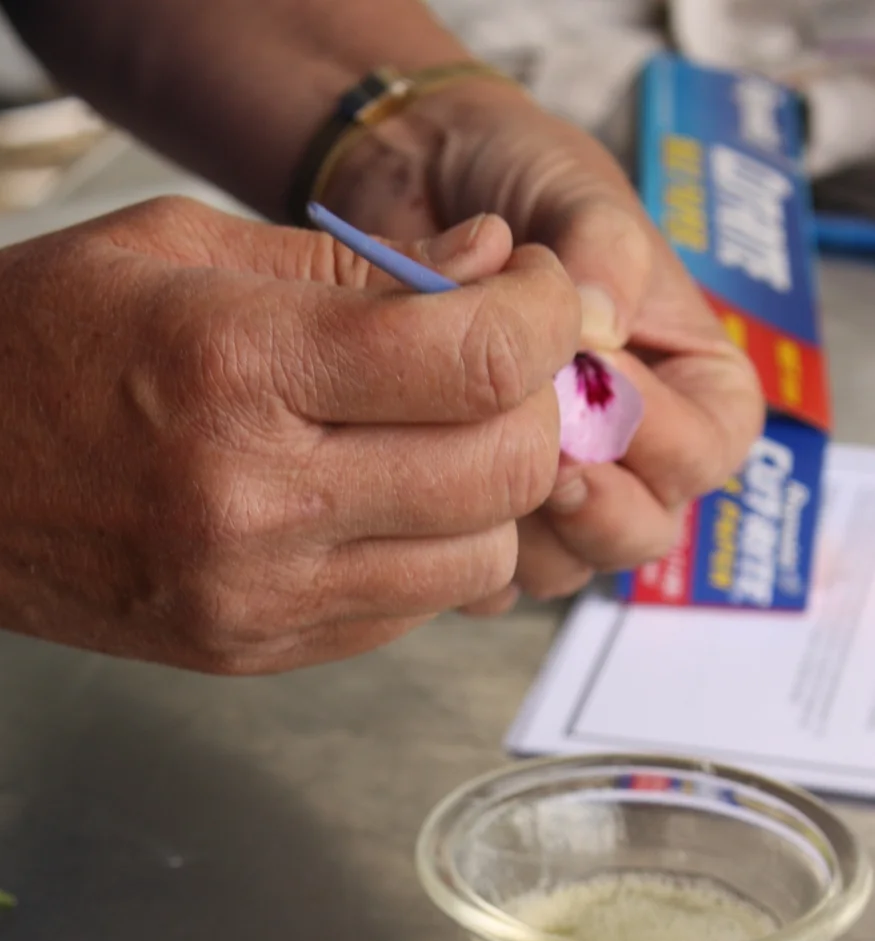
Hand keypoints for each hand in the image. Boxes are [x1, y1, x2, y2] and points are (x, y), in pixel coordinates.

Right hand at [0, 196, 579, 670]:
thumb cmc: (28, 343)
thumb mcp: (178, 250)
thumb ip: (352, 266)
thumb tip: (491, 276)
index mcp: (237, 372)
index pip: (474, 362)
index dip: (546, 320)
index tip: (541, 296)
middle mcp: (258, 504)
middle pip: (501, 471)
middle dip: (534, 407)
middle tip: (501, 365)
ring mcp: (259, 600)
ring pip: (477, 561)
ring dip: (488, 494)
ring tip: (433, 439)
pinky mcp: (256, 654)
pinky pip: (407, 612)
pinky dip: (427, 552)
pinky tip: (373, 501)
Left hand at [322, 76, 765, 603]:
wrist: (411, 185)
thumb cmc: (513, 179)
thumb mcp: (570, 185)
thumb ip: (601, 246)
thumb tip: (599, 325)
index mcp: (685, 377)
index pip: (714, 447)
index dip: (664, 437)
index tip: (596, 386)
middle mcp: (629, 452)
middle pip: (647, 529)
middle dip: (597, 506)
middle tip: (538, 456)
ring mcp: (555, 496)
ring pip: (566, 565)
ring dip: (525, 530)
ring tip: (470, 459)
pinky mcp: (481, 520)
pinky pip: (488, 576)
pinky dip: (463, 549)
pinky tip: (425, 495)